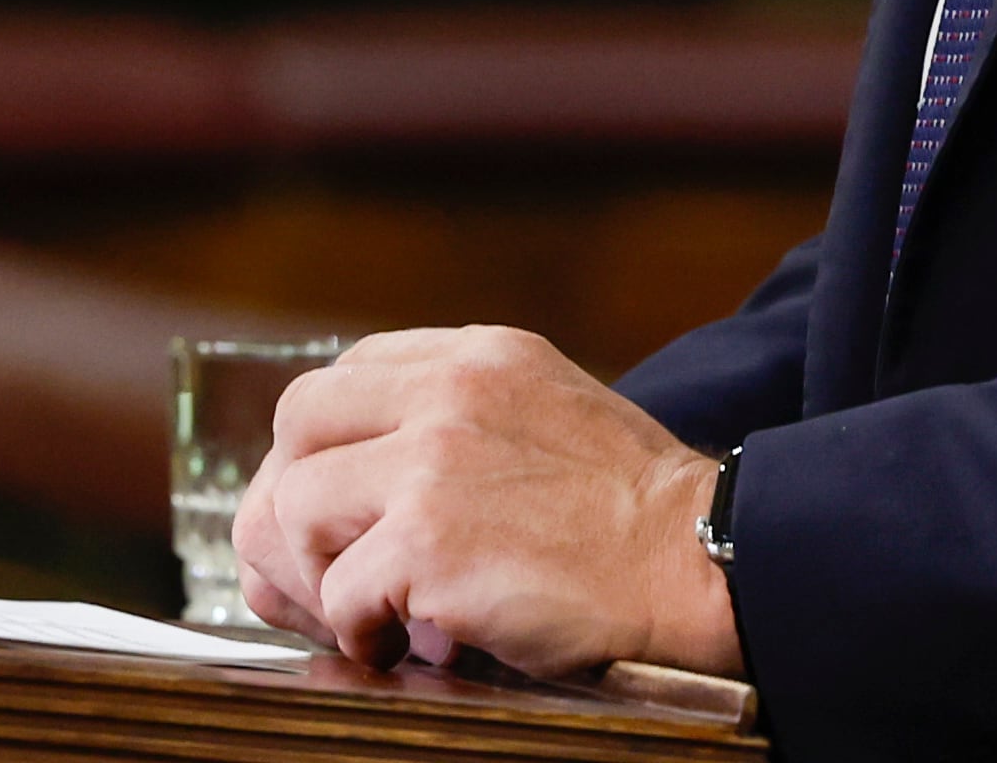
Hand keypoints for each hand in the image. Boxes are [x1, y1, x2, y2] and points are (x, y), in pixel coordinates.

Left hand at [230, 325, 743, 680]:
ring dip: (323, 571)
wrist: (699, 560)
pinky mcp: (426, 540)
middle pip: (300, 422)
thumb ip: (463, 422)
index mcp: (480, 356)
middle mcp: (447, 392)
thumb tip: (362, 480)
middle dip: (300, 497)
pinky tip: (406, 641)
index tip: (345, 501)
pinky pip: (339, 591)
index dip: (330, 444)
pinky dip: (360, 629)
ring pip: (297, 506)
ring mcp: (431, 463)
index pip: (349, 372)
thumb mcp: (550, 414)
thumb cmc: (634, 512)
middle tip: (333, 559)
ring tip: (374, 607)